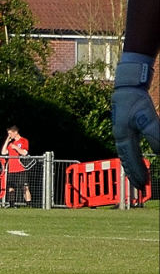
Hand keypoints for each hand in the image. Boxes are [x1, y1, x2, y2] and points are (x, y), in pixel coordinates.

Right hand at [114, 55, 159, 193]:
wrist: (126, 87)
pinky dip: (132, 157)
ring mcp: (120, 133)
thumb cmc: (136, 102)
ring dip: (132, 167)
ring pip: (126, 155)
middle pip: (126, 160)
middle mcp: (119, 137)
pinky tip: (137, 159)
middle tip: (140, 186)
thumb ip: (155, 135)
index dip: (137, 172)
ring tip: (139, 177)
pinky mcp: (124, 129)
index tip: (143, 184)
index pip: (131, 159)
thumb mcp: (148, 118)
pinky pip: (128, 148)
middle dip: (133, 173)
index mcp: (122, 136)